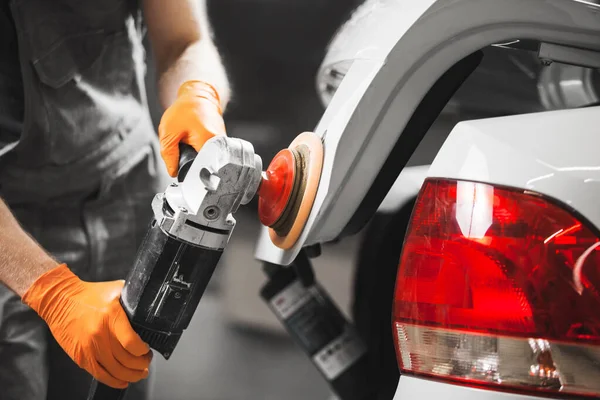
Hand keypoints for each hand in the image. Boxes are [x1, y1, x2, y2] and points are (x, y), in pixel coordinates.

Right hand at [22, 264, 151, 388]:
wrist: (59, 299)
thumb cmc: (89, 294)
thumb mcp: (116, 290)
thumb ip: (133, 299)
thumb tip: (149, 306)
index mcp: (111, 316)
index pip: (132, 343)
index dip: (143, 350)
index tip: (147, 349)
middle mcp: (100, 334)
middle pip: (126, 360)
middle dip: (141, 364)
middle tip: (146, 361)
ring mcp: (89, 348)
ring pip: (115, 371)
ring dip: (131, 375)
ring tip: (139, 373)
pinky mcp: (80, 356)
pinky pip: (100, 374)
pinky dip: (114, 381)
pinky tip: (123, 381)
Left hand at [158, 80, 225, 176]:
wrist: (198, 96)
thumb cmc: (184, 110)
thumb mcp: (169, 132)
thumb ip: (169, 154)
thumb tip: (173, 172)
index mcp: (209, 142)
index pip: (202, 169)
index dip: (191, 174)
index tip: (183, 174)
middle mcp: (220, 144)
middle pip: (205, 166)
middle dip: (192, 165)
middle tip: (182, 154)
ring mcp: (222, 144)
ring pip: (207, 161)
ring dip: (196, 158)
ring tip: (190, 145)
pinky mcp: (221, 143)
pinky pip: (210, 154)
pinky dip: (200, 153)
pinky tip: (195, 144)